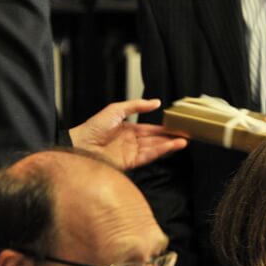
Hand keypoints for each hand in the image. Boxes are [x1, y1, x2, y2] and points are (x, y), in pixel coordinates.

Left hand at [69, 98, 187, 169]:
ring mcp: (130, 153)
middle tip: (186, 134)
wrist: (79, 145)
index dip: (163, 128)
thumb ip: (136, 106)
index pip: (149, 129)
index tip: (176, 126)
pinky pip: (148, 157)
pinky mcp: (129, 163)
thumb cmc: (93, 127)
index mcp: (127, 130)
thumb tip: (156, 102)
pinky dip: (160, 151)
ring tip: (184, 141)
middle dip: (169, 138)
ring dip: (169, 145)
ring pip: (154, 148)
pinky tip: (170, 146)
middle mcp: (130, 142)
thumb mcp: (116, 109)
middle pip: (154, 140)